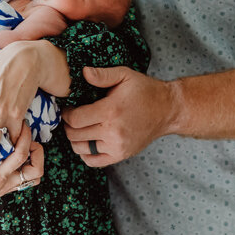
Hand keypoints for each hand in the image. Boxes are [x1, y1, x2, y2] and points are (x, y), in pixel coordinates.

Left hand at [62, 66, 177, 166]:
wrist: (167, 110)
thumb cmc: (145, 91)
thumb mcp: (125, 75)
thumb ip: (103, 75)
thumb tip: (83, 72)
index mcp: (111, 110)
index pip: (75, 119)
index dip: (66, 114)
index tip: (69, 109)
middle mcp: (113, 131)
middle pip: (75, 135)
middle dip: (68, 126)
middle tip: (72, 117)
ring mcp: (117, 146)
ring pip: (81, 148)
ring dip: (75, 139)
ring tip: (80, 128)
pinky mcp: (121, 154)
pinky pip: (93, 161)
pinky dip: (85, 154)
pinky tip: (89, 141)